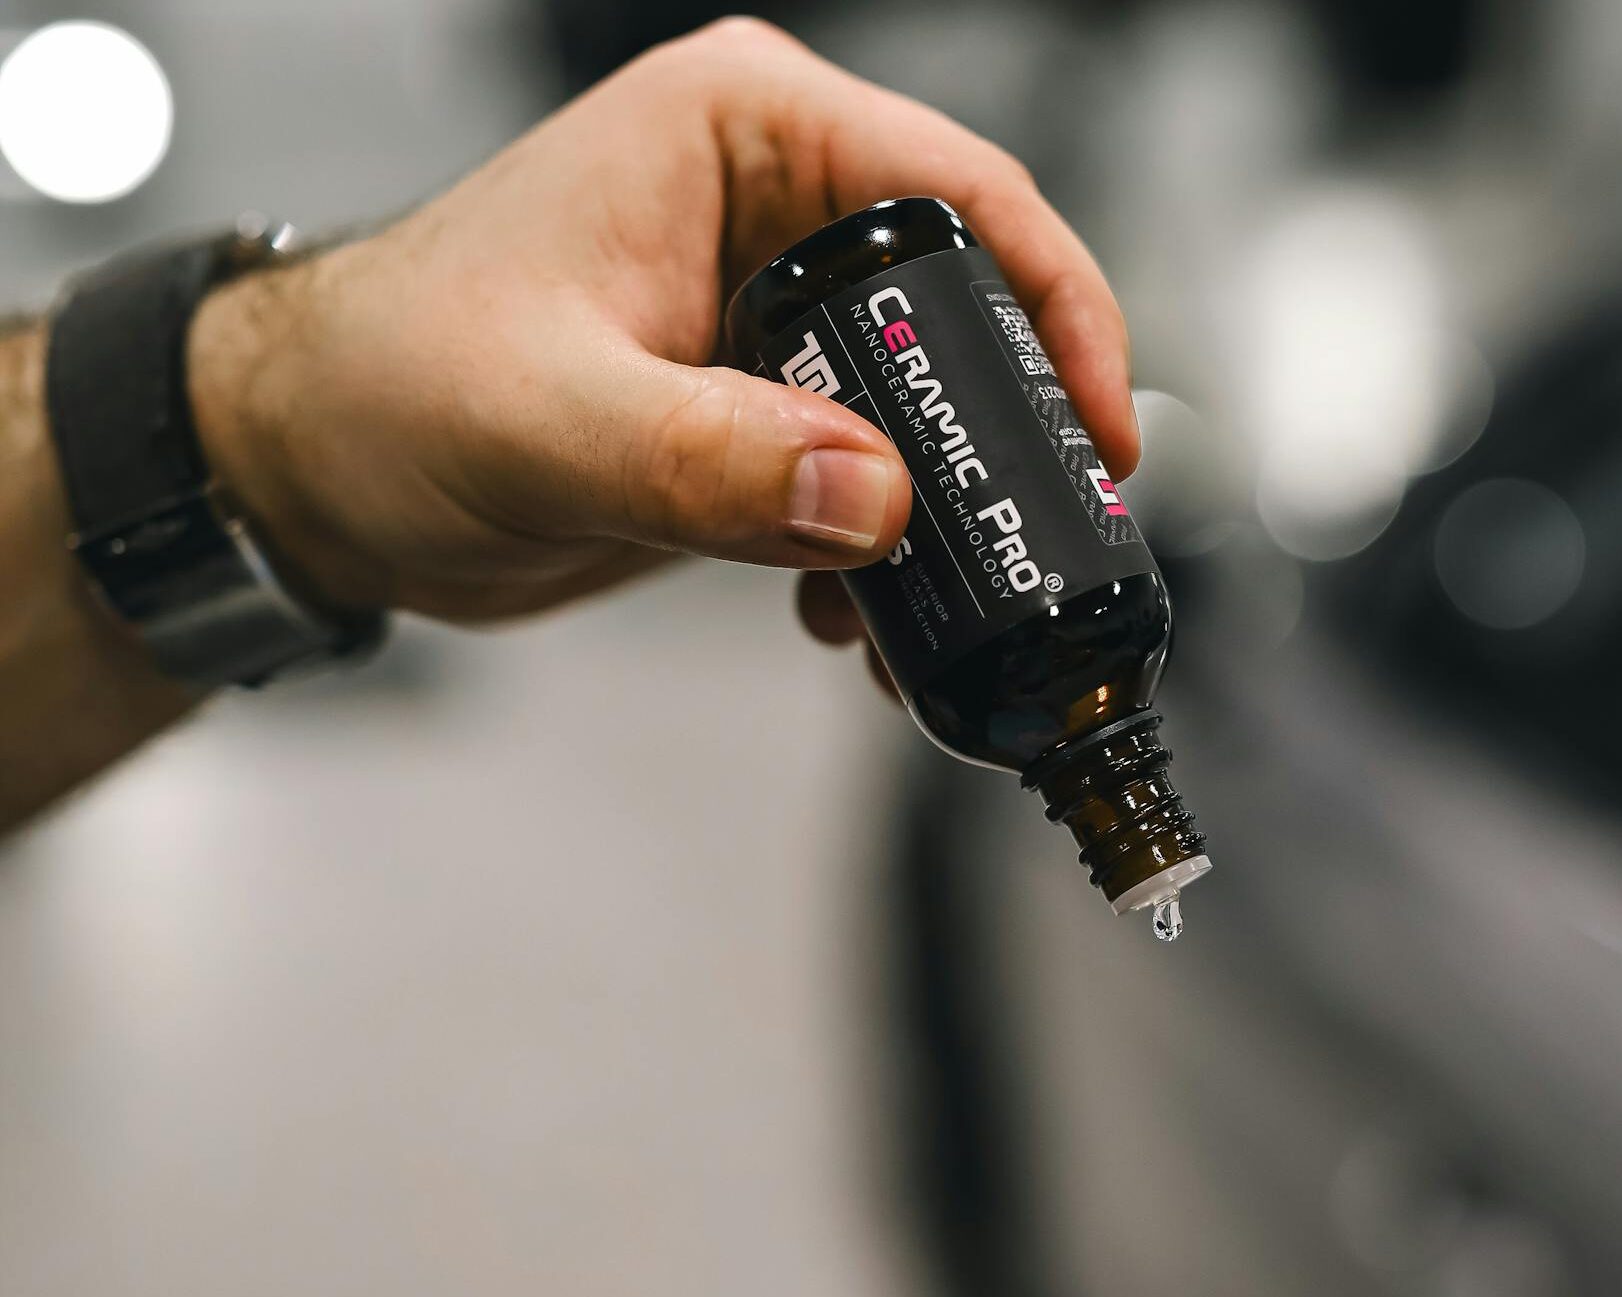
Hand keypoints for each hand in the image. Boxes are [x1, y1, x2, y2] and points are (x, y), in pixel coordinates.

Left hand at [188, 16, 1137, 625]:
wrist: (319, 473)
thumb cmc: (387, 383)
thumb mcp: (548, 421)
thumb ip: (709, 461)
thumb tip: (868, 496)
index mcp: (741, 135)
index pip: (962, 195)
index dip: (1055, 309)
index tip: (1096, 428)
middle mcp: (770, 213)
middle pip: (963, 314)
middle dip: (1004, 438)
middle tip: (1034, 544)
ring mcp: (765, 323)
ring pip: (920, 415)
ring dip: (943, 524)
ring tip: (939, 620)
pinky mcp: (750, 417)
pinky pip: (860, 485)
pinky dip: (876, 563)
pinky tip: (855, 628)